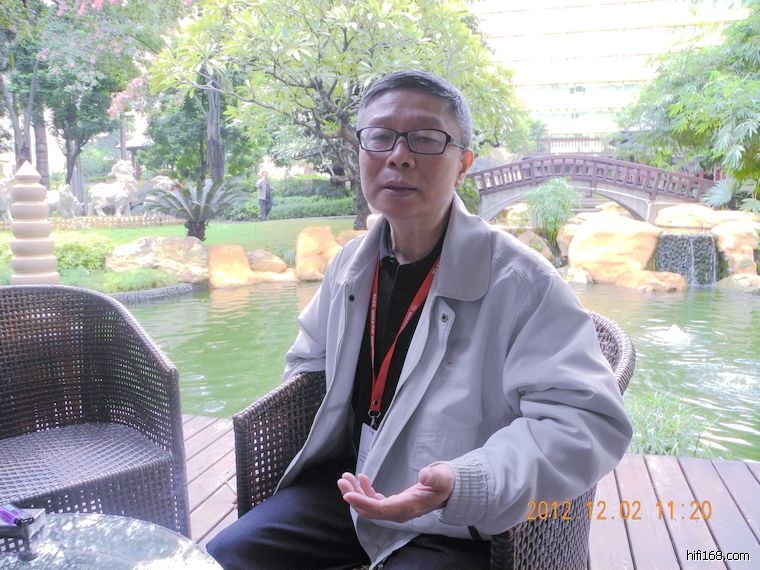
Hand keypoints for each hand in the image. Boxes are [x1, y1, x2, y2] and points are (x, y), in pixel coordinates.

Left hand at [337, 463, 454, 522]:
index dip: (362, 502)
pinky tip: (362, 479)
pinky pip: (375, 502)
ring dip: (356, 493)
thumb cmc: (445, 483)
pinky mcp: (394, 504)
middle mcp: (398, 512)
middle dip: (354, 496)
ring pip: (370, 507)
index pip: (380, 508)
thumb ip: (433, 477)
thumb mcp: (442, 478)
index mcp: (407, 507)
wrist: (449, 490)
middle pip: (370, 510)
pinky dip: (365, 492)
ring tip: (346, 478)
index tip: (347, 494)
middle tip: (342, 480)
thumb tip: (424, 476)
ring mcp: (395, 510)